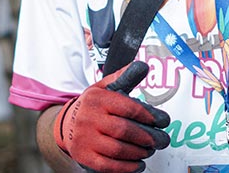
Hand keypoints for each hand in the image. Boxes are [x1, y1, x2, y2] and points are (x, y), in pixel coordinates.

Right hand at [53, 61, 169, 172]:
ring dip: (139, 152)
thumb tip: (143, 66)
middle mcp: (89, 118)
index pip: (128, 108)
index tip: (162, 121)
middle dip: (148, 137)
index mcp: (97, 99)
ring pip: (118, 149)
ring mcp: (84, 138)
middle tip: (162, 140)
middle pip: (124, 130)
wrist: (65, 123)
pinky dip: (127, 167)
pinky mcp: (84, 156)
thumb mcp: (104, 87)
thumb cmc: (92, 106)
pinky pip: (108, 165)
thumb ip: (124, 77)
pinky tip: (138, 164)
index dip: (149, 116)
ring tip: (149, 150)